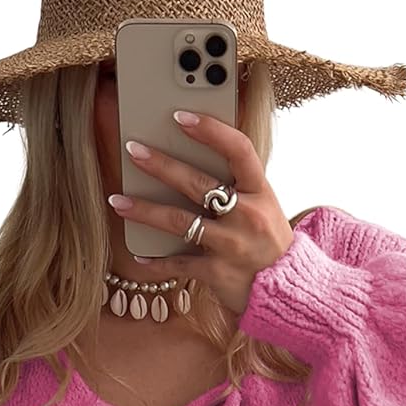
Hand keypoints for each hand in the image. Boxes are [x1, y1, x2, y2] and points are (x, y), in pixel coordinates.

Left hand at [108, 109, 294, 315]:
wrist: (286, 288)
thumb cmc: (267, 241)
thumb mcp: (264, 206)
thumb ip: (237, 185)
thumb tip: (193, 156)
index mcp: (261, 191)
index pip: (238, 150)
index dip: (210, 130)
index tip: (180, 116)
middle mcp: (247, 216)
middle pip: (198, 184)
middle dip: (161, 165)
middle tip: (133, 150)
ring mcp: (231, 245)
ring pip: (180, 222)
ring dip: (145, 210)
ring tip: (118, 200)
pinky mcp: (217, 273)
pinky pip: (178, 265)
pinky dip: (155, 263)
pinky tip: (138, 257)